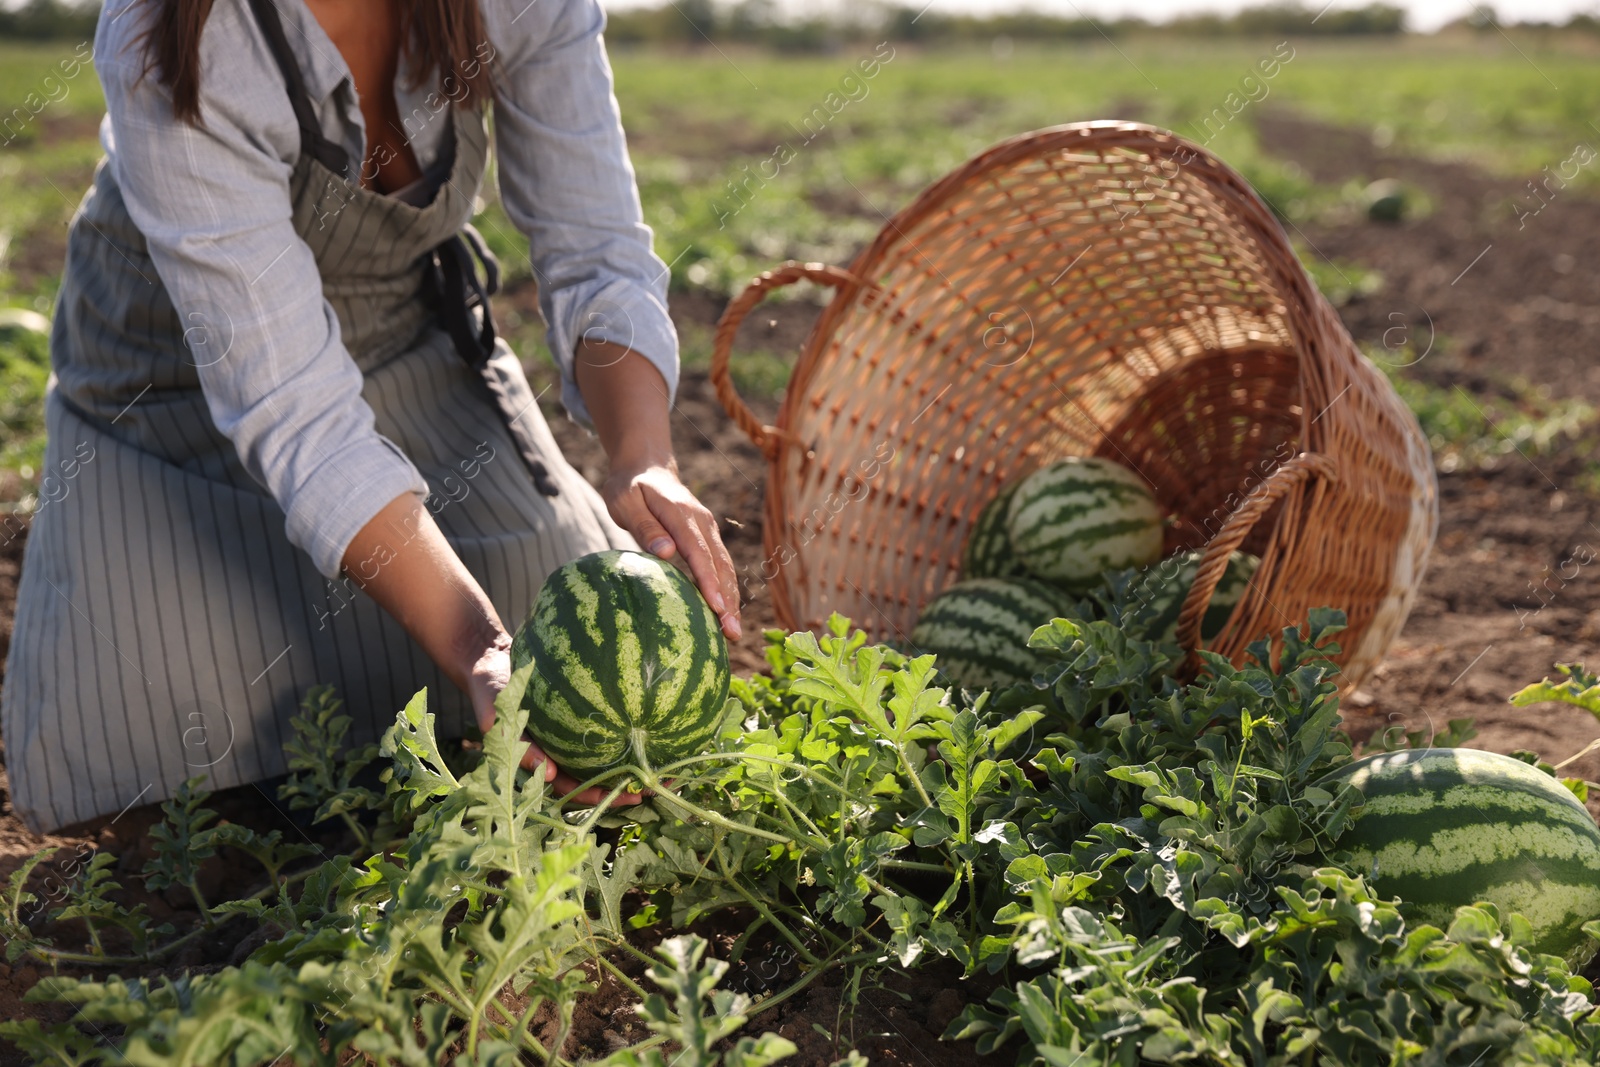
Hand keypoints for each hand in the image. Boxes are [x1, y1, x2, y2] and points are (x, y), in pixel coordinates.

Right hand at [468, 637, 642, 807]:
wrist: (491, 659)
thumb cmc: (492, 689)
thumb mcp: (496, 714)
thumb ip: (514, 741)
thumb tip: (546, 772)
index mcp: (537, 761)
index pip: (567, 786)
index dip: (589, 795)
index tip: (613, 795)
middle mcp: (556, 753)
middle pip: (592, 778)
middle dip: (619, 788)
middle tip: (647, 792)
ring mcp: (568, 737)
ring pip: (602, 759)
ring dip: (630, 766)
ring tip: (660, 772)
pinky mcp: (578, 716)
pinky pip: (603, 730)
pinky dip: (624, 734)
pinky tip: (653, 731)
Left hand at [602, 460, 741, 640]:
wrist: (647, 466)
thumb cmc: (629, 487)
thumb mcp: (625, 501)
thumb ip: (644, 527)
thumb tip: (666, 553)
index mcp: (681, 513)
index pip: (699, 551)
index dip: (709, 581)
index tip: (717, 607)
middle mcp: (701, 521)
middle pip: (720, 564)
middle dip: (728, 599)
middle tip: (732, 633)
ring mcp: (708, 528)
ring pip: (725, 567)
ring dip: (732, 599)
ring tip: (734, 632)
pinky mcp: (707, 536)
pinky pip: (720, 564)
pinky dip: (726, 589)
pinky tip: (725, 613)